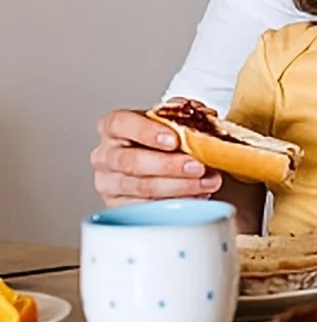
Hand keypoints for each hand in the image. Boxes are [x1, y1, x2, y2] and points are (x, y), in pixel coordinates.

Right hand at [91, 109, 222, 205]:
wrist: (164, 164)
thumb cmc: (166, 139)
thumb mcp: (175, 120)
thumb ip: (185, 113)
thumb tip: (203, 113)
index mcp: (114, 126)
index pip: (122, 124)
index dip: (147, 132)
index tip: (174, 140)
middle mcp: (106, 155)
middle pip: (131, 161)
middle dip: (169, 165)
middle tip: (197, 167)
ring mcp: (109, 182)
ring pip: (141, 187)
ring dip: (179, 187)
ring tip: (206, 183)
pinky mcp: (118, 206)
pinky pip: (145, 208)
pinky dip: (174, 203)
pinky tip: (196, 197)